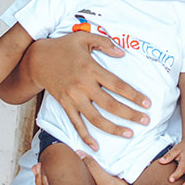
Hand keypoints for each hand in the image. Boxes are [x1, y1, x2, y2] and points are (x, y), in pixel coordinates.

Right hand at [27, 32, 152, 149]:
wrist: (36, 60)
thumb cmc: (63, 47)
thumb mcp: (84, 38)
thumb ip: (105, 43)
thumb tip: (123, 53)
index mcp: (91, 69)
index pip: (118, 85)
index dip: (134, 95)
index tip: (148, 103)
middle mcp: (83, 86)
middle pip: (110, 105)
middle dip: (130, 114)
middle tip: (146, 121)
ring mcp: (73, 98)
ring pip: (95, 118)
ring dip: (113, 128)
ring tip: (129, 134)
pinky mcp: (64, 105)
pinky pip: (76, 123)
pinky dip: (85, 136)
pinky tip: (96, 146)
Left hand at [33, 151, 148, 184]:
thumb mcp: (109, 182)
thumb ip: (93, 167)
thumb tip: (79, 152)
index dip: (44, 181)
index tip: (41, 167)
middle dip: (42, 182)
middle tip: (36, 166)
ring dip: (51, 182)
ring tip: (43, 169)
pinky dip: (62, 183)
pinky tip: (61, 173)